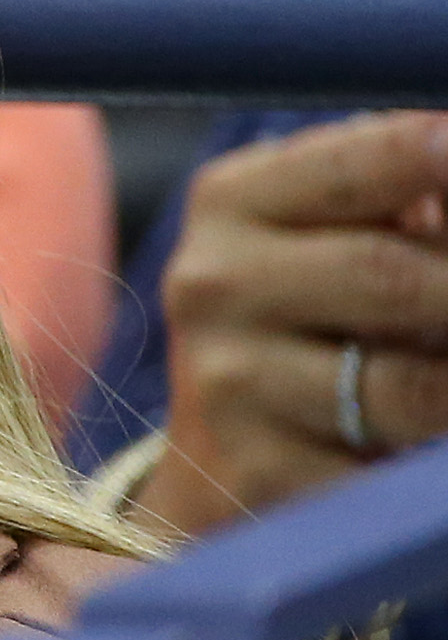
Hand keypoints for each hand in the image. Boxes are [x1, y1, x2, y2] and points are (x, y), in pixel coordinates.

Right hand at [146, 113, 447, 535]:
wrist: (225, 447)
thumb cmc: (322, 314)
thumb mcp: (346, 233)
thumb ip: (419, 205)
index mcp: (236, 199)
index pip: (373, 160)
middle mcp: (213, 284)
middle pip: (395, 276)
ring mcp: (228, 385)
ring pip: (414, 391)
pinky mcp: (258, 476)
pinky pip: (393, 478)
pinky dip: (437, 472)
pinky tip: (431, 455)